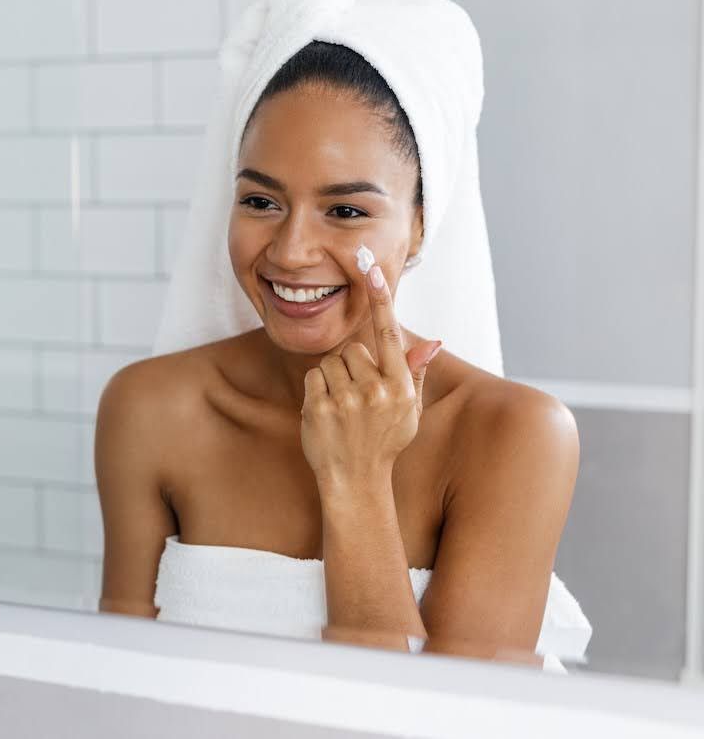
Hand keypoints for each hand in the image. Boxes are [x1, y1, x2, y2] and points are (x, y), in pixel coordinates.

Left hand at [300, 262, 441, 489]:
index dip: (380, 297)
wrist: (356, 481)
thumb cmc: (384, 441)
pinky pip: (313, 376)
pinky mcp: (319, 407)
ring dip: (333, 378)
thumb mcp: (409, 410)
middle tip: (357, 398)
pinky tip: (327, 412)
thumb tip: (432, 340)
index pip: (389, 332)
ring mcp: (345, 400)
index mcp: (400, 387)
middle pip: (353, 349)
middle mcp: (376, 391)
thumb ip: (415, 372)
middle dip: (352, 366)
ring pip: (331, 361)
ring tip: (343, 407)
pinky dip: (316, 389)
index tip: (369, 266)